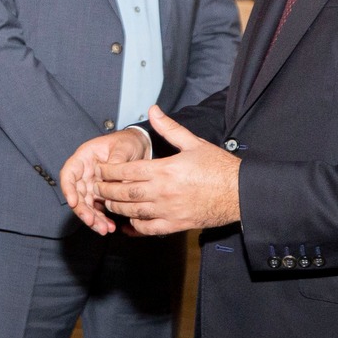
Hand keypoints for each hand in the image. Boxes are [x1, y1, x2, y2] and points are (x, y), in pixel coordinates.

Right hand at [60, 128, 146, 234]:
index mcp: (84, 158)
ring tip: (104, 229)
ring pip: (86, 205)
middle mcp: (85, 173)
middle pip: (76, 194)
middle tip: (92, 223)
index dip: (68, 189)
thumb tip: (113, 180)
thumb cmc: (128, 142)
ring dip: (93, 219)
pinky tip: (110, 227)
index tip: (73, 202)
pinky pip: (97, 209)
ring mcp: (92, 184)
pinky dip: (102, 219)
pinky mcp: (101, 194)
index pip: (69, 173)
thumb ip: (117, 161)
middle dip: (83, 210)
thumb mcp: (124, 147)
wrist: (140, 147)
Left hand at [95, 106, 241, 234]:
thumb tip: (153, 109)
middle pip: (125, 193)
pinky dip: (135, 227)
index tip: (100, 169)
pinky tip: (127, 223)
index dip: (109, 171)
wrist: (240, 193)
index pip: (127, 170)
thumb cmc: (218, 167)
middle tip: (96, 187)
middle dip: (106, 190)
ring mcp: (169, 210)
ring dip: (117, 207)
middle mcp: (163, 191)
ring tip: (108, 202)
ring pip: (133, 211)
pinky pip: (149, 228)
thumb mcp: (193, 142)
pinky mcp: (176, 225)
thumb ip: (169, 128)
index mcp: (165, 169)